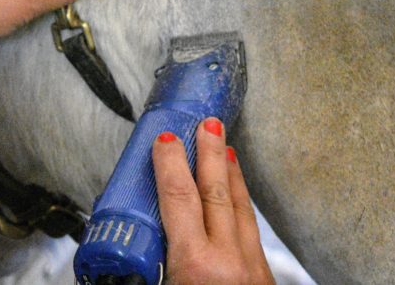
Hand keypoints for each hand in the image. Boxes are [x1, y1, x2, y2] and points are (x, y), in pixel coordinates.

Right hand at [153, 118, 275, 284]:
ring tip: (225, 149)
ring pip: (241, 207)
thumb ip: (145, 264)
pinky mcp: (263, 275)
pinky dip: (242, 206)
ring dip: (231, 175)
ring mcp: (251, 265)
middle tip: (208, 124)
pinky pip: (252, 229)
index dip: (170, 164)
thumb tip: (132, 247)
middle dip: (211, 153)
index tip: (165, 140)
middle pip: (217, 192)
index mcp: (195, 264)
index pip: (180, 198)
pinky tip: (238, 198)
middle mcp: (228, 259)